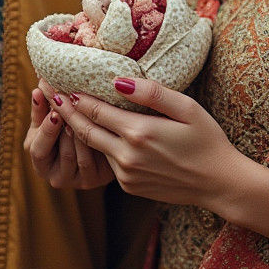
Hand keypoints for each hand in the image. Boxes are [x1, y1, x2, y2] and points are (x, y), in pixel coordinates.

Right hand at [23, 80, 113, 189]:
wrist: (96, 144)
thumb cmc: (63, 129)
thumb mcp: (49, 121)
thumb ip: (42, 109)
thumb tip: (38, 89)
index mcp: (40, 161)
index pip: (38, 149)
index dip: (47, 130)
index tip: (55, 112)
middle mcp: (56, 176)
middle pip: (64, 152)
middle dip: (71, 127)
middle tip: (77, 107)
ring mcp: (77, 181)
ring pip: (81, 156)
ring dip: (87, 133)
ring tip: (91, 112)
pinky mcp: (95, 179)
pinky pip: (97, 160)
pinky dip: (99, 142)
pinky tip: (103, 125)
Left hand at [58, 76, 247, 210]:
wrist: (219, 183)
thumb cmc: (207, 140)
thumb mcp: (186, 108)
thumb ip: (151, 93)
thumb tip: (118, 82)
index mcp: (139, 133)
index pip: (95, 111)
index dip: (74, 96)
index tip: (58, 81)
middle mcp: (126, 157)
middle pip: (85, 130)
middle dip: (64, 111)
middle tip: (48, 92)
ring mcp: (126, 175)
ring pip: (94, 147)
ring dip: (78, 128)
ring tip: (64, 109)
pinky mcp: (129, 187)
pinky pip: (108, 161)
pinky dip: (97, 145)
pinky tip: (93, 131)